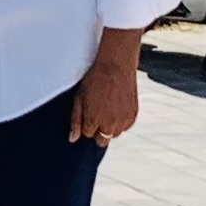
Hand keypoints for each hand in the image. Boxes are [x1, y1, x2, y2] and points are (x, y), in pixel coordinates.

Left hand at [70, 28, 142, 145]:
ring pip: (114, 134)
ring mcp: (122, 122)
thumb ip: (75, 121)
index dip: (87, 123)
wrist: (116, 65)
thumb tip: (73, 139)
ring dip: (111, 126)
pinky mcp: (133, 116)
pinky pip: (125, 126)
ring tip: (109, 108)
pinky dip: (122, 121)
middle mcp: (109, 125)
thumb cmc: (95, 79)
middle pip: (102, 140)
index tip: (89, 111)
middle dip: (99, 130)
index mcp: (93, 121)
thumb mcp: (79, 98)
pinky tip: (117, 107)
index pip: (87, 134)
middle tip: (99, 112)